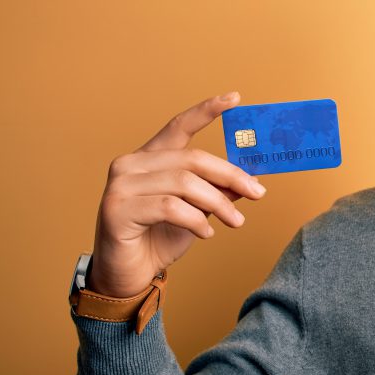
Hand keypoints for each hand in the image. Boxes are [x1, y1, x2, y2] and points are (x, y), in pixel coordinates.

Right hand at [89, 92, 266, 296]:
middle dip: (231, 176)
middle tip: (257, 194)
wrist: (129, 275)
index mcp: (149, 158)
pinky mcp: (117, 209)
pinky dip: (196, 220)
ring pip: (184, 183)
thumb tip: (252, 180)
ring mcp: (120, 186)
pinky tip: (205, 233)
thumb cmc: (160, 238)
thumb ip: (218, 191)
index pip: (179, 126)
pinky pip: (170, 207)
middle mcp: (131, 164)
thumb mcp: (197, 211)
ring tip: (235, 221)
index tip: (235, 98)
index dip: (206, 111)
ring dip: (218, 204)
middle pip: (192, 159)